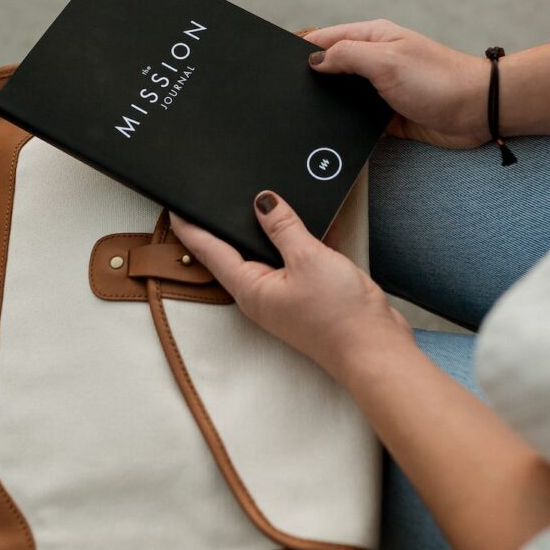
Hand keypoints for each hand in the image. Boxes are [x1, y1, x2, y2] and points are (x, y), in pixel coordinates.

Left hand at [168, 190, 412, 384]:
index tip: (174, 207)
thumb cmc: (339, 316)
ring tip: (252, 205)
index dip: (190, 227)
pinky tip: (300, 223)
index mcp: (250, 288)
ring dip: (261, 231)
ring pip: (264, 255)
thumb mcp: (308, 258)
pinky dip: (292, 241)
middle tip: (206, 199)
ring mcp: (283, 296)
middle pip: (233, 253)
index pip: (210, 251)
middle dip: (220, 227)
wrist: (375, 349)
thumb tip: (262, 201)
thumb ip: (283, 226)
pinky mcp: (304, 294)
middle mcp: (261, 294)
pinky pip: (290, 260)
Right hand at [302, 19, 489, 148]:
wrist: (476, 113)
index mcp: (371, 38)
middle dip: (310, 78)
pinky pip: (356, 119)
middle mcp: (373, 61)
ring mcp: (379, 88)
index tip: (278, 64)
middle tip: (286, 94)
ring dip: (328, 103)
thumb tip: (313, 61)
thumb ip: (346, 56)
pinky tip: (331, 132)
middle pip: (330, 67)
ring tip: (305, 114)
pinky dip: (344, 124)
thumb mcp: (385, 60)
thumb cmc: (438, 80)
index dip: (300, 49)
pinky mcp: (385, 115)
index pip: (325, 38)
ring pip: (341, 95)